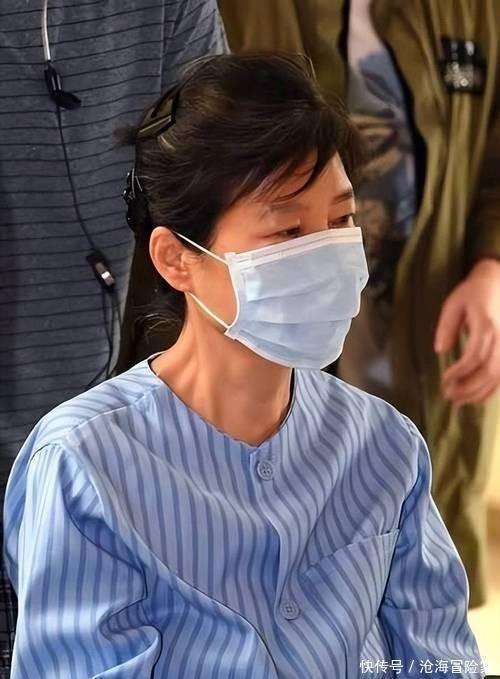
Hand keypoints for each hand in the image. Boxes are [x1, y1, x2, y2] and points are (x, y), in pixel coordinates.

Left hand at [434, 258, 499, 405]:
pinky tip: (477, 398)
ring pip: (498, 376)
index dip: (460, 372)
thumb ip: (446, 326)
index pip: (474, 356)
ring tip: (458, 401)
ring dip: (478, 392)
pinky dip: (491, 390)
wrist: (497, 283)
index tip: (444, 380)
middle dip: (468, 387)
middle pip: (489, 371)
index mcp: (486, 325)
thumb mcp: (454, 304)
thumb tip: (440, 350)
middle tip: (448, 396)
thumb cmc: (472, 293)